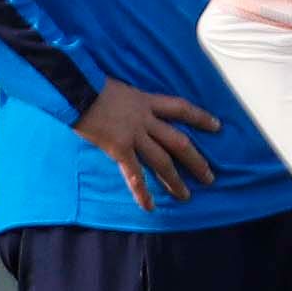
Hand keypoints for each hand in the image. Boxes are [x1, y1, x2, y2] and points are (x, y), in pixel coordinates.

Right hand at [75, 79, 220, 211]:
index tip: (217, 126)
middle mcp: (145, 119)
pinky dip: (142, 191)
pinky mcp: (119, 149)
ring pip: (162, 161)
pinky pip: (134, 174)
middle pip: (179, 142)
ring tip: (186, 196)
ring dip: (174, 180)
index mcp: (146, 101)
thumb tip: (125, 107)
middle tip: (209, 177)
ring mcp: (134, 135)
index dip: (200, 117)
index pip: (181, 108)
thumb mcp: (116, 88)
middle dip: (196, 161)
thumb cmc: (87, 84)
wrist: (74, 89)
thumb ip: (127, 101)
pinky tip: (149, 207)